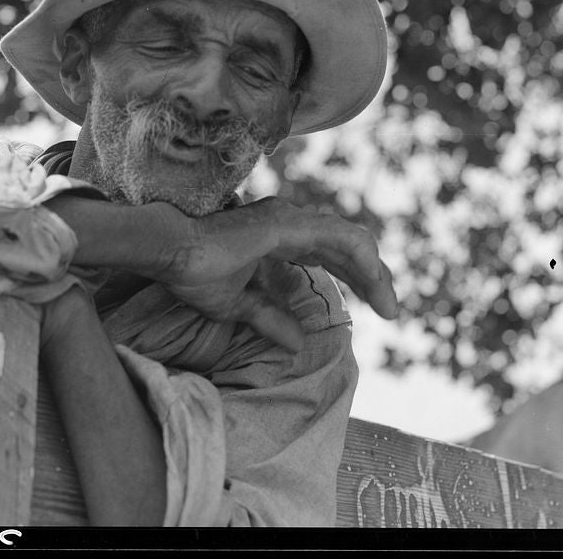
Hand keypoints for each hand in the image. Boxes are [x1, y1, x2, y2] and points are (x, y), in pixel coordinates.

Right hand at [156, 197, 396, 347]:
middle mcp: (289, 220)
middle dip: (372, 277)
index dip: (355, 277)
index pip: (330, 252)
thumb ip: (269, 318)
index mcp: (279, 235)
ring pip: (350, 239)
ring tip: (388, 304)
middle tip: (391, 310)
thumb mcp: (238, 305)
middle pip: (346, 247)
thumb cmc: (194, 272)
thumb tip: (298, 344)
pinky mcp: (287, 225)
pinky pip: (339, 238)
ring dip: (374, 271)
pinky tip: (375, 281)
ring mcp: (290, 218)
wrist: (170, 251)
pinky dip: (362, 260)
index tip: (375, 308)